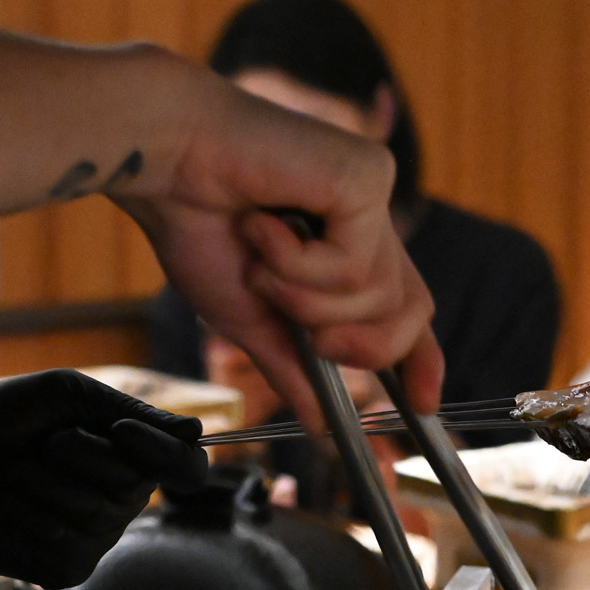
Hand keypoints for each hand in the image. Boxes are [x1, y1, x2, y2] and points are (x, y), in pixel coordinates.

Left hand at [0, 369, 207, 588]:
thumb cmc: (4, 420)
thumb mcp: (65, 394)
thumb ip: (127, 407)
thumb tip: (195, 430)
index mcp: (135, 456)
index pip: (188, 468)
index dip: (167, 453)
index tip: (122, 430)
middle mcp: (126, 500)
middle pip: (136, 484)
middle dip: (81, 453)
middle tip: (46, 443)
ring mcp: (99, 537)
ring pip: (95, 512)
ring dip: (42, 482)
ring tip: (15, 472)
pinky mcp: (67, 567)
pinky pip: (63, 543)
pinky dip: (24, 515)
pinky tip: (6, 505)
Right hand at [113, 66, 440, 427]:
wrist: (164, 159)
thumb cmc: (196, 221)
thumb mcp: (250, 318)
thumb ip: (291, 369)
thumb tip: (319, 430)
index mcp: (350, 249)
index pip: (409, 311)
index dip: (423, 360)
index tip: (425, 406)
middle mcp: (371, 221)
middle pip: (413, 314)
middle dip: (362, 346)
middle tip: (315, 341)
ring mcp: (374, 195)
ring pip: (377, 296)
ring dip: (303, 297)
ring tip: (259, 254)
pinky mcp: (368, 176)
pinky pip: (354, 263)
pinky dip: (297, 263)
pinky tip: (263, 222)